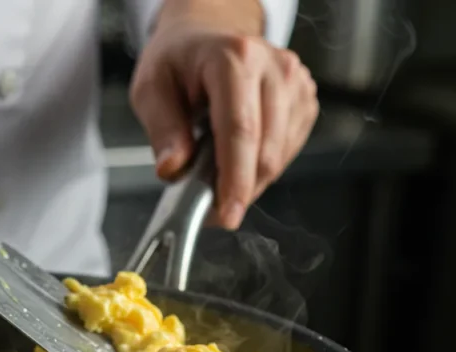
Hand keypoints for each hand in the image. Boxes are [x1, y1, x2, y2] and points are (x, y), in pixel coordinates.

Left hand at [130, 0, 317, 228]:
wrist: (205, 33)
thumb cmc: (177, 60)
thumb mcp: (151, 90)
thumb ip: (163, 131)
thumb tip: (174, 170)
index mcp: (233, 59)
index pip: (240, 131)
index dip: (234, 180)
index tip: (226, 214)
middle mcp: (273, 67)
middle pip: (265, 150)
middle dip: (237, 190)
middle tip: (208, 210)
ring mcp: (295, 82)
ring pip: (279, 157)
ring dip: (248, 181)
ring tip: (216, 179)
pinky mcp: (304, 99)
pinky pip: (287, 151)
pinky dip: (261, 168)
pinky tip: (237, 159)